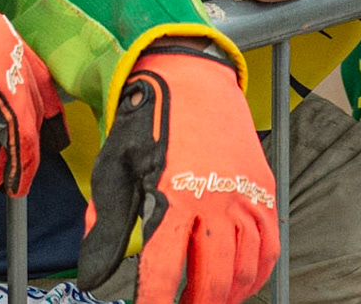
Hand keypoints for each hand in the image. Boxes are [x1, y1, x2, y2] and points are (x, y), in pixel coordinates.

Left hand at [79, 46, 278, 303]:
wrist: (190, 79)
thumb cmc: (147, 124)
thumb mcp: (114, 171)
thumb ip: (104, 229)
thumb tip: (91, 280)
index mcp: (174, 197)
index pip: (165, 271)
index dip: (155, 303)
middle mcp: (216, 201)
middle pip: (212, 278)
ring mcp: (245, 196)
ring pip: (245, 268)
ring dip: (226, 296)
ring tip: (206, 302)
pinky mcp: (264, 190)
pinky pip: (270, 246)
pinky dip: (257, 274)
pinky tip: (239, 284)